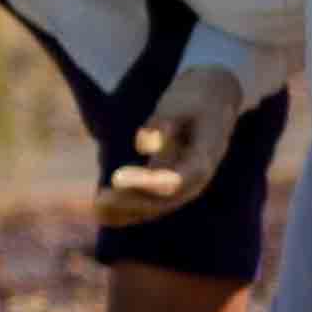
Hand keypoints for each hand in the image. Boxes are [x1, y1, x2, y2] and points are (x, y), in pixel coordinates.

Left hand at [99, 66, 245, 223]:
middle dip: (131, 202)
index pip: (176, 180)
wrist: (215, 98)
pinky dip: (128, 211)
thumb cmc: (195, 97)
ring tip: (97, 208)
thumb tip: (143, 144)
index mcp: (205, 157)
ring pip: (157, 207)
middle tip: (99, 200)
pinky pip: (152, 203)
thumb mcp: (182, 100)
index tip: (116, 178)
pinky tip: (103, 214)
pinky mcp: (174, 184)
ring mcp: (187, 184)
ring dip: (126, 211)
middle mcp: (198, 178)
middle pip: (164, 200)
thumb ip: (165, 121)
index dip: (146, 184)